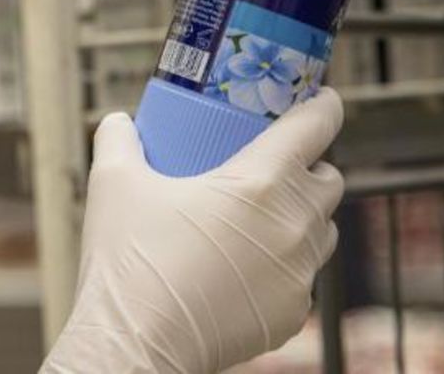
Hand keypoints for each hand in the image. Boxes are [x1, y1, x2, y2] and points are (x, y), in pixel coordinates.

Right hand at [41, 88, 344, 373]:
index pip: (317, 126)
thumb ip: (119, 139)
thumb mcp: (114, 183)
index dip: (322, 106)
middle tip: (273, 167)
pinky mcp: (292, 313)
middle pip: (329, 180)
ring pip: (323, 232)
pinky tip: (245, 271)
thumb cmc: (129, 261)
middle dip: (310, 168)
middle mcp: (293, 223)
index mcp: (261, 180)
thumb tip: (119, 121)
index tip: (318, 99)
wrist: (136, 343)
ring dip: (302, 218)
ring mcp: (298, 273)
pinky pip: (302, 279)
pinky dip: (282, 269)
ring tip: (260, 220)